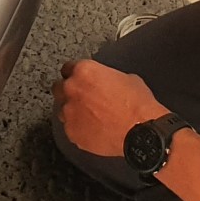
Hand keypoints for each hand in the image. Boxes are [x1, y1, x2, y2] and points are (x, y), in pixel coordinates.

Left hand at [53, 60, 167, 155]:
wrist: (141, 131)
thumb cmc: (137, 104)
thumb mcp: (126, 78)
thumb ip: (106, 77)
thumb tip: (105, 81)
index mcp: (84, 71)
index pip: (67, 67)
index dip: (75, 74)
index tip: (79, 79)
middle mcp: (71, 90)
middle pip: (58, 87)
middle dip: (69, 92)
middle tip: (84, 98)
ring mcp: (69, 113)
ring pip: (62, 110)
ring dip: (73, 111)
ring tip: (91, 116)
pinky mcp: (72, 132)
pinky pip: (70, 128)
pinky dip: (79, 128)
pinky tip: (93, 130)